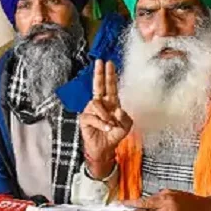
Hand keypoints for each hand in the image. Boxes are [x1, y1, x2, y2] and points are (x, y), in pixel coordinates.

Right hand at [80, 60, 132, 178]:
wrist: (105, 149)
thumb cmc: (114, 135)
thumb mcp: (125, 126)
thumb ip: (125, 117)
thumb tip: (117, 110)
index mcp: (111, 103)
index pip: (110, 86)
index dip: (110, 75)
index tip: (109, 63)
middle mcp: (100, 104)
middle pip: (98, 85)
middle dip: (99, 73)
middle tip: (100, 62)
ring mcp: (91, 110)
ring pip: (97, 104)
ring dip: (106, 115)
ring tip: (110, 125)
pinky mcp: (85, 119)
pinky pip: (93, 117)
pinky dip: (101, 123)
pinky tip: (106, 128)